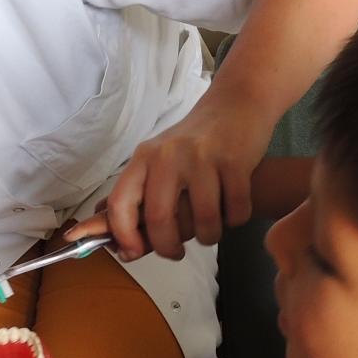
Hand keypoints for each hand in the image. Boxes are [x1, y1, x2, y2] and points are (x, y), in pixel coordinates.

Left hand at [72, 98, 275, 260]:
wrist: (237, 103)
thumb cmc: (195, 143)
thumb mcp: (160, 160)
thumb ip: (140, 199)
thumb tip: (121, 246)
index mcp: (144, 158)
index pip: (121, 202)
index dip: (123, 235)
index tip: (133, 253)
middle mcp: (169, 155)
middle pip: (159, 219)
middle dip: (168, 247)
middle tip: (176, 252)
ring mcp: (202, 157)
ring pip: (203, 222)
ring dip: (208, 236)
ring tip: (210, 230)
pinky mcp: (235, 161)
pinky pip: (235, 211)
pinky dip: (235, 219)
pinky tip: (233, 210)